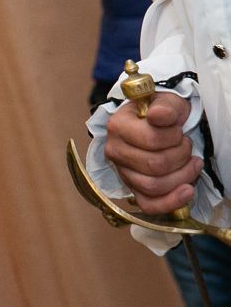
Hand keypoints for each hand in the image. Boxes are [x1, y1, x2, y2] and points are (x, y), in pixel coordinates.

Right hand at [105, 92, 202, 214]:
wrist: (159, 125)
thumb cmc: (163, 113)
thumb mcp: (167, 102)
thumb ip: (165, 107)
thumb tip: (159, 116)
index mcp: (118, 126)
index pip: (151, 140)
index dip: (174, 137)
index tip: (178, 130)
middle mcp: (114, 151)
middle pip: (154, 165)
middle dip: (181, 156)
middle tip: (187, 145)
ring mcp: (123, 172)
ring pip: (154, 186)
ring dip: (183, 176)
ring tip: (192, 163)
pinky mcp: (133, 189)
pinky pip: (148, 205)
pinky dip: (171, 202)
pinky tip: (187, 190)